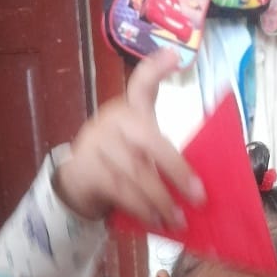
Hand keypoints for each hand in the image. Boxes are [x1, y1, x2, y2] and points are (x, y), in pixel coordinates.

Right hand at [53, 49, 204, 224]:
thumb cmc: (120, 164)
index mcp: (131, 111)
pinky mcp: (87, 167)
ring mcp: (98, 143)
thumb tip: (197, 186)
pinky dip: (142, 208)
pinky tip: (155, 220)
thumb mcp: (141, 150)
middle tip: (198, 196)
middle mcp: (114, 120)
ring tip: (178, 219)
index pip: (141, 83)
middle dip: (177, 171)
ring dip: (161, 200)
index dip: (155, 68)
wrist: (78, 182)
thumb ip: (163, 155)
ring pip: (137, 173)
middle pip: (150, 141)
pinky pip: (121, 191)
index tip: (173, 56)